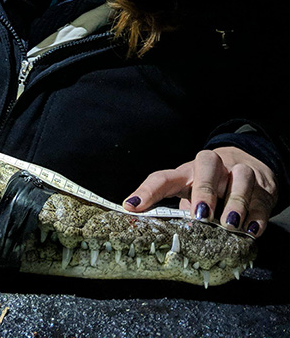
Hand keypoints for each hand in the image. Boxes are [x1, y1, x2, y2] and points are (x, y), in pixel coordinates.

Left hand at [123, 147, 277, 236]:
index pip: (163, 177)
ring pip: (240, 176)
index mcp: (186, 173)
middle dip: (204, 189)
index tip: (131, 206)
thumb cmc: (209, 187)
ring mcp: (239, 175)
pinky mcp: (262, 190)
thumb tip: (158, 232)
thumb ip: (178, 211)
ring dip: (234, 201)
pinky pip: (261, 199)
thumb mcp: (189, 195)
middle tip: (201, 215)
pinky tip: (250, 230)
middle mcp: (213, 168)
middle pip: (207, 164)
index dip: (147, 191)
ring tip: (229, 224)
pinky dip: (256, 216)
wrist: (250, 169)